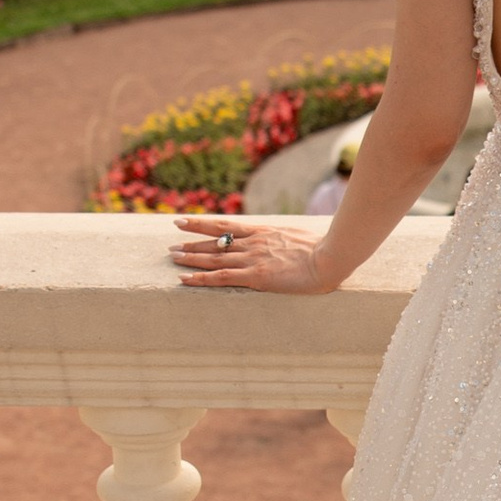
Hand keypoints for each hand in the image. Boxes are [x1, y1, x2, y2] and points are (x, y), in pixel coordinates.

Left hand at [169, 215, 336, 293]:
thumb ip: (286, 240)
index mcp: (263, 233)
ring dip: (191, 257)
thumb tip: (286, 243)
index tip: (185, 222)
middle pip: (215, 241)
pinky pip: (221, 277)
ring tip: (172, 257)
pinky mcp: (255, 276)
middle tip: (171, 243)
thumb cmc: (322, 250)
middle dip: (191, 241)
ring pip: (213, 257)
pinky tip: (185, 279)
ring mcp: (252, 259)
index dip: (203, 224)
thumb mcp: (299, 238)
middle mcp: (253, 243)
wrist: (329, 257)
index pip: (226, 227)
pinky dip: (200, 278)